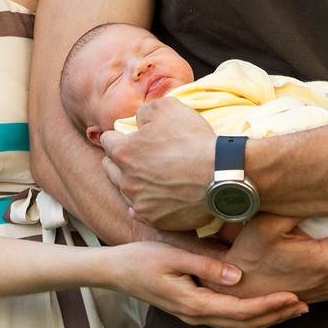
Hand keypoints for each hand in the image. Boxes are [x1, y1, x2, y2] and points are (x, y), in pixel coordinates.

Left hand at [99, 97, 215, 230]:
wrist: (220, 175)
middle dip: (119, 159)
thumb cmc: (193, 140)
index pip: (107, 140)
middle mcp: (126, 180)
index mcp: (124, 152)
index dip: (119, 135)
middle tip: (138, 155)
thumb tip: (138, 121)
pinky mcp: (154, 219)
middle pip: (110, 167)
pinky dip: (144, 203)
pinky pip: (138, 211)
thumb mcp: (168, 107)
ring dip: (132, 181)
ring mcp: (139, 202)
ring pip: (125, 189)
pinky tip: (155, 196)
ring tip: (151, 176)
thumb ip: (144, 111)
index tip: (132, 136)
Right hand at [104, 241, 306, 327]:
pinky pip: (228, 320)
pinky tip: (262, 308)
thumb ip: (206, 265)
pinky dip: (250, 316)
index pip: (241, 310)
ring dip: (266, 318)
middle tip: (304, 305)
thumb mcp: (173, 255)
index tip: (293, 296)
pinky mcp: (193, 310)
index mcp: (194, 304)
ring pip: (238, 325)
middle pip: (245, 323)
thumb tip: (239, 275)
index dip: (270, 305)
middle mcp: (197, 316)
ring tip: (291, 308)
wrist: (115, 271)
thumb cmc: (141, 258)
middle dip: (276, 315)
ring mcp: (195, 316)